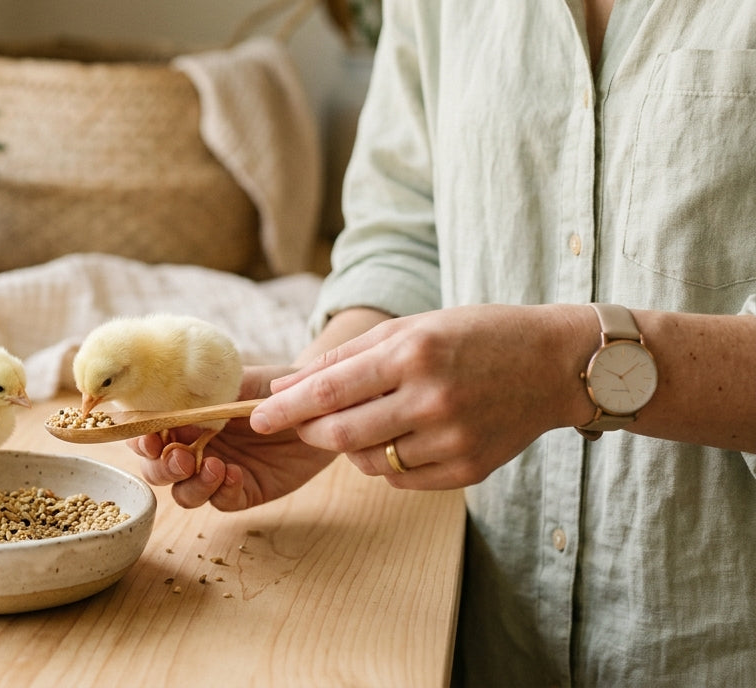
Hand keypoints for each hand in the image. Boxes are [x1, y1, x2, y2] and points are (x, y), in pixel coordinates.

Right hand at [128, 365, 337, 509]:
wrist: (318, 405)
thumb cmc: (272, 386)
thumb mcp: (235, 381)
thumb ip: (201, 393)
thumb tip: (171, 402)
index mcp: (183, 418)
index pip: (146, 433)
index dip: (140, 440)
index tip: (151, 439)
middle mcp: (194, 446)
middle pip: (157, 470)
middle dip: (162, 468)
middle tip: (183, 459)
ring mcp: (217, 471)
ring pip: (184, 493)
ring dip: (191, 485)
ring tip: (215, 467)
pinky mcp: (244, 491)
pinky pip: (222, 502)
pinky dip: (223, 492)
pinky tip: (235, 474)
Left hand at [251, 304, 591, 488]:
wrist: (553, 364)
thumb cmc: (473, 336)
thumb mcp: (409, 328)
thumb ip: (344, 358)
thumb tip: (284, 387)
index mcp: (413, 355)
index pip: (329, 392)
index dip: (285, 409)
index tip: (255, 419)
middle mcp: (432, 399)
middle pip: (340, 434)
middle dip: (310, 431)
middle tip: (303, 423)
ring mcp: (452, 439)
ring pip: (368, 461)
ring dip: (350, 447)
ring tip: (367, 419)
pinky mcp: (468, 469)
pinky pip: (400, 478)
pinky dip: (385, 462)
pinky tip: (399, 437)